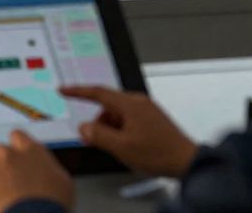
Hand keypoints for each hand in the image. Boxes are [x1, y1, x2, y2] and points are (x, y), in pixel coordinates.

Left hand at [0, 130, 74, 212]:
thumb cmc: (51, 203)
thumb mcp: (63, 182)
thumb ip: (50, 169)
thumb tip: (48, 171)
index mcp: (32, 151)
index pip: (18, 135)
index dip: (16, 145)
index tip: (17, 153)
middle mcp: (12, 154)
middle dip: (1, 158)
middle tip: (6, 172)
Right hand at [61, 85, 196, 178]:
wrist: (186, 161)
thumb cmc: (159, 153)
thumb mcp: (121, 147)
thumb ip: (99, 135)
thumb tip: (84, 127)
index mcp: (130, 104)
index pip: (98, 92)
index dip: (78, 91)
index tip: (64, 90)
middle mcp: (139, 102)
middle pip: (107, 106)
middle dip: (98, 122)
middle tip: (94, 139)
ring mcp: (147, 109)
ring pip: (118, 114)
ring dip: (110, 128)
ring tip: (116, 147)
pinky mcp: (152, 118)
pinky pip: (128, 119)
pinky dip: (121, 130)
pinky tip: (127, 145)